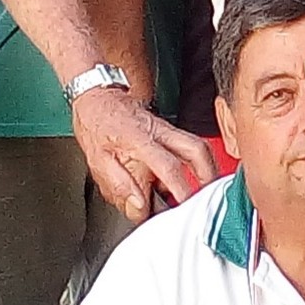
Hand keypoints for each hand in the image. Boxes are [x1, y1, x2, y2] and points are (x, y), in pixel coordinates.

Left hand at [71, 84, 214, 220]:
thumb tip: (138, 207)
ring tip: (206, 193)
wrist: (96, 95)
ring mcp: (166, 129)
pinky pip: (190, 146)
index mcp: (139, 140)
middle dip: (207, 178)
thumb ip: (119, 186)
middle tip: (207, 200)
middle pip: (197, 151)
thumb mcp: (96, 159)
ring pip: (199, 147)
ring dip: (208, 171)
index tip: (182, 209)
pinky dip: (197, 165)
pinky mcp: (168, 130)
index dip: (180, 190)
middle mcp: (158, 132)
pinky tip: (190, 180)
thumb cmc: (96, 124)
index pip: (168, 167)